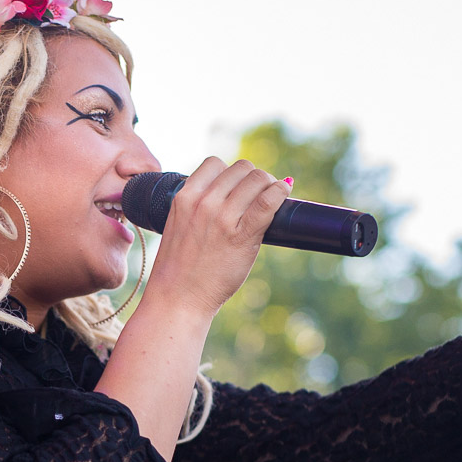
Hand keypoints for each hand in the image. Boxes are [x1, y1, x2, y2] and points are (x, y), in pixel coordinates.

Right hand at [143, 157, 291, 319]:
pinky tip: (283, 193)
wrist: (178, 298)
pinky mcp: (242, 235)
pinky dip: (280, 192)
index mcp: (184, 198)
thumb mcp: (179, 225)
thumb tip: (231, 191)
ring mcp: (222, 218)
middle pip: (240, 169)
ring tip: (270, 199)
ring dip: (268, 185)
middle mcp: (203, 202)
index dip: (230, 174)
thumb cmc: (180, 268)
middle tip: (258, 196)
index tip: (237, 188)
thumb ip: (198, 206)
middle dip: (252, 179)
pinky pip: (268, 201)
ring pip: (257, 179)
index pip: (215, 163)